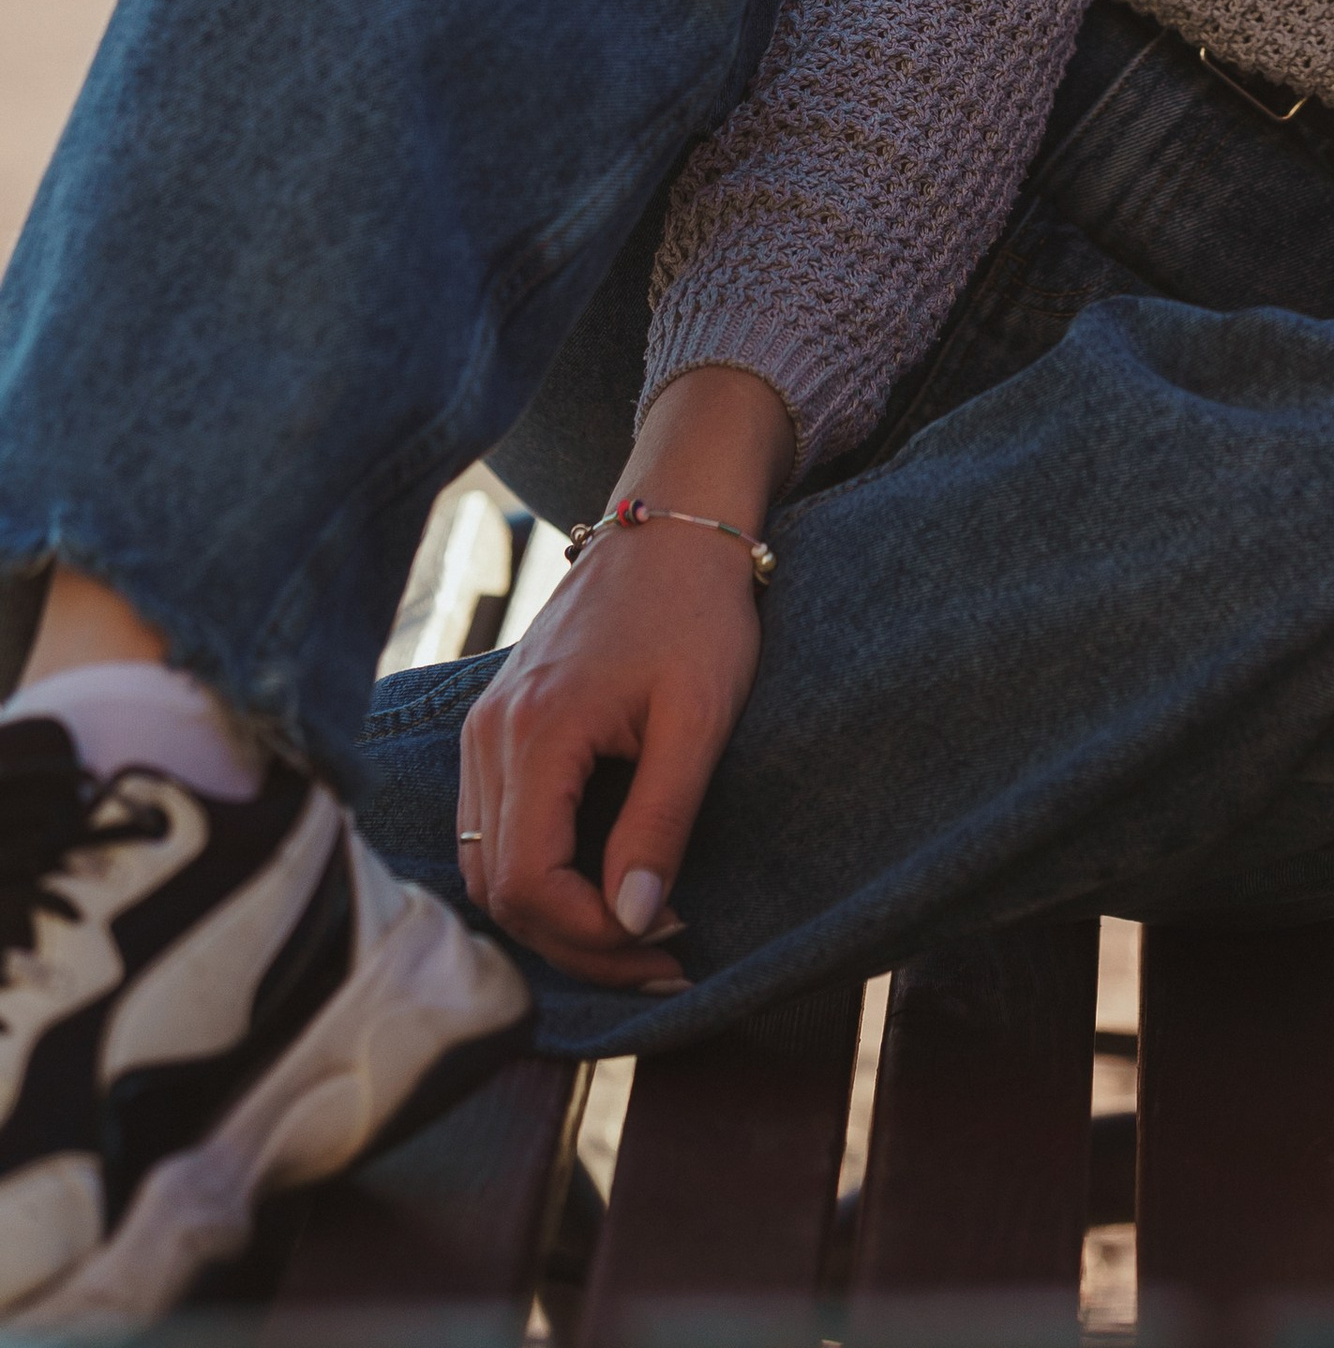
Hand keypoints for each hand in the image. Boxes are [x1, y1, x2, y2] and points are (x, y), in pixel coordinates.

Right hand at [456, 364, 792, 990]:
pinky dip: (536, 873)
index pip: (528, 884)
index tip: (667, 942)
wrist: (673, 525)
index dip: (591, 938)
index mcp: (534, 731)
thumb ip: (660, 822)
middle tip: (660, 962)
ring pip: (485, 866)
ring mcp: (481, 728)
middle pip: (497, 890)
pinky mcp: (493, 725)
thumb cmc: (697, 612)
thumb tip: (634, 923)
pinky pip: (490, 828)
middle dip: (574, 944)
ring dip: (553, 917)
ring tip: (635, 934)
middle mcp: (487, 735)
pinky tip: (598, 884)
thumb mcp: (698, 719)